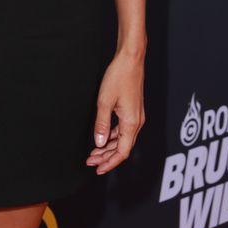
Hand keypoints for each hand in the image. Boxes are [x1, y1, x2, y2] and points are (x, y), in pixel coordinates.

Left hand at [86, 50, 145, 173]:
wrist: (131, 59)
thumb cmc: (119, 77)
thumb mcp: (105, 101)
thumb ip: (101, 123)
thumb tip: (98, 143)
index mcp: (131, 123)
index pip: (122, 152)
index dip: (110, 162)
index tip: (97, 168)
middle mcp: (137, 122)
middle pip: (122, 148)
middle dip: (106, 156)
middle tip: (90, 161)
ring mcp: (136, 116)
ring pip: (122, 139)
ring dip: (108, 147)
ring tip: (94, 152)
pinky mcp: (133, 110)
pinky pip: (123, 129)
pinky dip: (112, 136)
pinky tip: (102, 137)